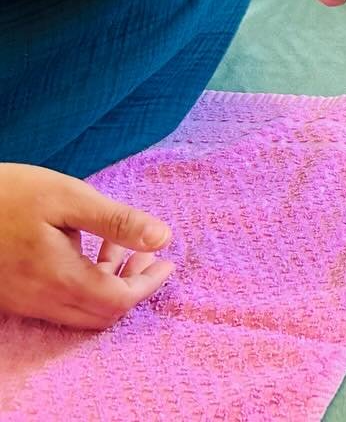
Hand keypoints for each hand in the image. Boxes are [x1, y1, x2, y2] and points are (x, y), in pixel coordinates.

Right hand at [0, 163, 174, 329]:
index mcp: (60, 277)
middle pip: (102, 314)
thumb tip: (164, 238)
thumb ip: (118, 220)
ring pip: (80, 311)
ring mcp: (25, 301)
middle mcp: (41, 299)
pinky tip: (89, 249)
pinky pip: (58, 304)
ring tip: (123, 246)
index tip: (167, 263)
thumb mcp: (70, 197)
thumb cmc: (10, 194)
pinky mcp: (13, 295)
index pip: (119, 301)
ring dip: (110, 285)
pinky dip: (85, 284)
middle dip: (133, 287)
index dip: (148, 285)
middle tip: (149, 256)